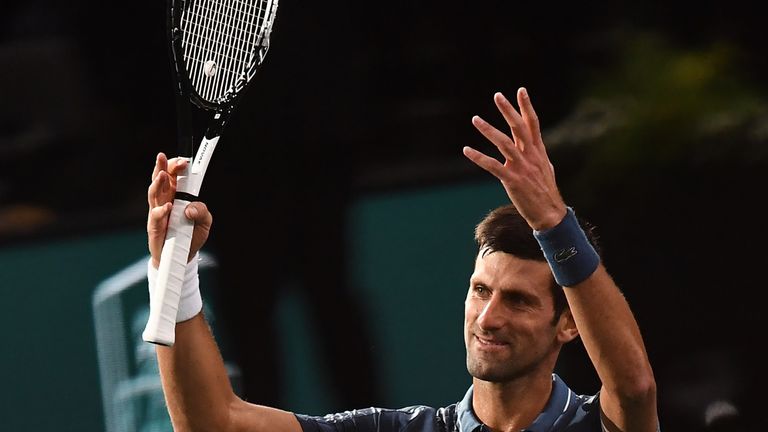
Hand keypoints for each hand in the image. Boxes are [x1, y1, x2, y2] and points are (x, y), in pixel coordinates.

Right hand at [147, 152, 212, 267]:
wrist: (182, 257)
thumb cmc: (191, 235)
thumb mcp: (204, 222)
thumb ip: (202, 211)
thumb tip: (190, 208)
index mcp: (176, 195)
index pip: (174, 176)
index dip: (176, 166)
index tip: (184, 160)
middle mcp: (165, 201)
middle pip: (160, 180)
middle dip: (162, 167)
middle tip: (163, 157)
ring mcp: (158, 213)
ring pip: (154, 194)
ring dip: (158, 184)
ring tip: (163, 175)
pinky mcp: (155, 227)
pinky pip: (156, 217)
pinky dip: (161, 211)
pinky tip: (167, 206)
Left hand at [463, 87, 566, 230]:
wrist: (550, 214)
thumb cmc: (545, 191)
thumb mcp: (545, 168)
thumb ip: (537, 154)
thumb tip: (535, 146)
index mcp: (538, 151)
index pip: (532, 123)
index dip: (526, 106)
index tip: (521, 90)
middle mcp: (530, 156)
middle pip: (519, 128)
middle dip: (508, 110)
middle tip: (497, 95)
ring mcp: (522, 167)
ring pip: (504, 143)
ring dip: (488, 130)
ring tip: (475, 119)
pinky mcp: (512, 180)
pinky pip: (492, 166)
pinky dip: (478, 157)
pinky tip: (467, 150)